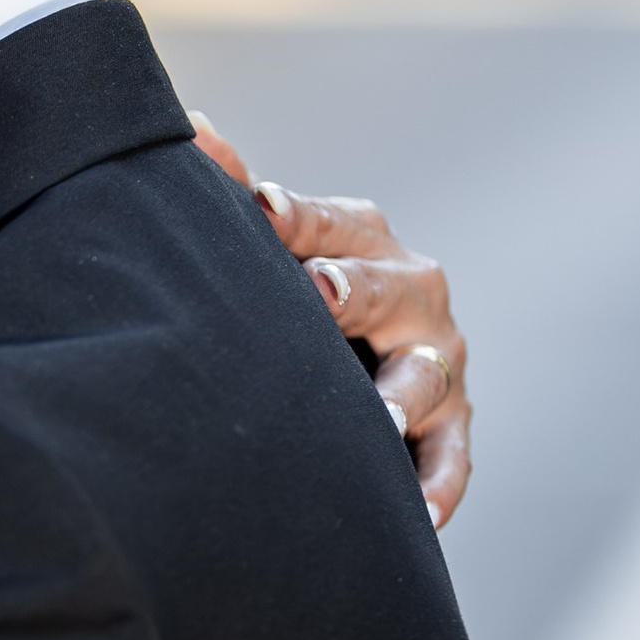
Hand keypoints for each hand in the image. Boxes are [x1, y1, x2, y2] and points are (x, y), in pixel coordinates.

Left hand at [190, 116, 469, 529]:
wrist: (345, 362)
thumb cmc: (291, 294)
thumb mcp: (265, 245)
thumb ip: (230, 189)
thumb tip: (190, 125)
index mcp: (363, 239)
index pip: (331, 223)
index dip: (294, 219)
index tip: (258, 211)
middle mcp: (413, 292)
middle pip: (390, 288)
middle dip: (358, 291)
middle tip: (321, 295)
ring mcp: (436, 360)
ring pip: (428, 374)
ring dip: (403, 394)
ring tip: (376, 416)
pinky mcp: (450, 427)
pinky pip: (450, 459)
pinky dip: (437, 485)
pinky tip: (421, 514)